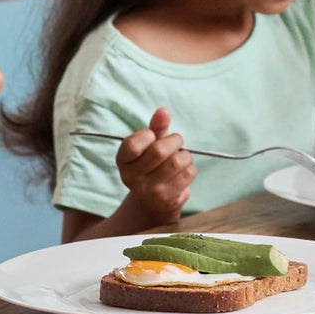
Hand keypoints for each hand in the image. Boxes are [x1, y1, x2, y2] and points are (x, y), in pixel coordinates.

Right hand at [115, 106, 195, 224]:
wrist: (153, 202)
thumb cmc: (152, 165)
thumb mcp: (149, 145)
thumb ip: (156, 127)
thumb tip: (163, 111)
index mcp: (123, 161)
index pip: (132, 144)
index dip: (148, 135)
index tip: (152, 136)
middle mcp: (131, 178)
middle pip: (160, 151)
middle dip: (175, 140)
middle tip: (177, 141)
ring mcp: (149, 191)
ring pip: (177, 162)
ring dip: (185, 155)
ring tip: (181, 158)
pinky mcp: (167, 200)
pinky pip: (188, 174)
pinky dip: (191, 168)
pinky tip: (183, 173)